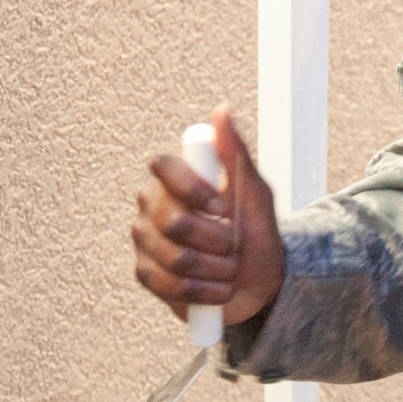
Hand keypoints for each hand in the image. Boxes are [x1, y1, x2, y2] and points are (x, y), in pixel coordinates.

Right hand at [131, 106, 284, 327]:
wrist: (257, 283)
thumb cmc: (255, 232)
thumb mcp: (254, 193)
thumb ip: (235, 153)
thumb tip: (221, 110)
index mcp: (175, 177)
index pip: (162, 165)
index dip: (193, 190)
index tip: (224, 208)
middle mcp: (152, 204)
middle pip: (173, 221)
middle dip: (217, 240)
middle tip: (235, 245)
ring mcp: (145, 240)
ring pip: (175, 258)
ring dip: (216, 269)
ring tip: (230, 268)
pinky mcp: (146, 274)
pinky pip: (168, 285)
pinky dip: (203, 291)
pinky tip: (217, 289)